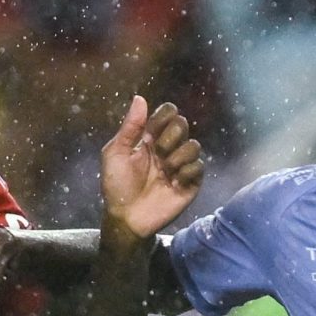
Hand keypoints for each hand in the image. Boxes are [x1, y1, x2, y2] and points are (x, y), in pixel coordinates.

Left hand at [101, 96, 204, 237]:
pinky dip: (186, 172)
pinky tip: (173, 183)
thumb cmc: (117, 186)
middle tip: (157, 155)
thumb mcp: (116, 153)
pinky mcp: (190, 183)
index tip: (151, 131)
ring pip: (194, 145)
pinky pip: (199, 167)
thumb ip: (130, 126)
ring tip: (165, 172)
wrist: (127, 217)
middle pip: (182, 124)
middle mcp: (168, 148)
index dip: (164, 116)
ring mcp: (180, 165)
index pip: (168, 113)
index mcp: (151, 137)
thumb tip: (141, 98)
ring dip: (177, 157)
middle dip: (169, 137)